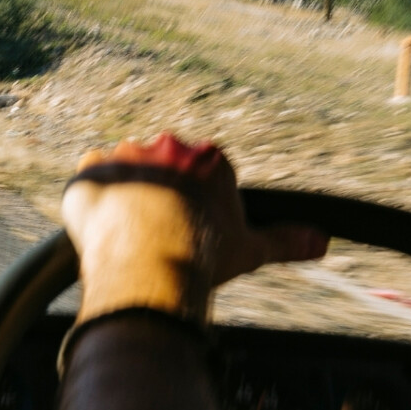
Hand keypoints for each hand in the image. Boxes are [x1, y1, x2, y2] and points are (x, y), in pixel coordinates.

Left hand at [61, 135, 326, 323]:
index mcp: (211, 160)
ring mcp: (127, 156)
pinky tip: (101, 225)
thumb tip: (321, 241)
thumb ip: (285, 241)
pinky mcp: (91, 170)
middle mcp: (169, 148)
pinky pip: (89, 180)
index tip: (192, 228)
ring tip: (130, 235)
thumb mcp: (251, 249)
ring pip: (127, 171)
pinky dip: (92, 199)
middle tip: (160, 235)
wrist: (148, 261)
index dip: (198, 204)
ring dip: (127, 194)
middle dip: (163, 195)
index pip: (206, 174)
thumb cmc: (203, 256)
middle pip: (166, 168)